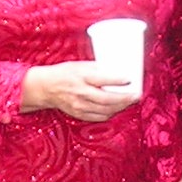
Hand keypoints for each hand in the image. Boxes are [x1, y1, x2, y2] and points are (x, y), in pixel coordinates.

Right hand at [21, 61, 139, 122]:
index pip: (102, 79)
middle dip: (124, 98)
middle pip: (107, 99)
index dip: (117, 80)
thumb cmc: (64, 73)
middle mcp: (80, 92)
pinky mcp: (79, 114)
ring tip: (130, 102)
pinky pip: (98, 117)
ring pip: (105, 110)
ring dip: (120, 107)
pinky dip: (110, 113)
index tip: (129, 79)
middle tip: (136, 95)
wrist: (45, 88)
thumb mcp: (80, 65)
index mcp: (81, 77)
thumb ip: (97, 68)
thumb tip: (117, 69)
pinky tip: (116, 109)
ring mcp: (80, 106)